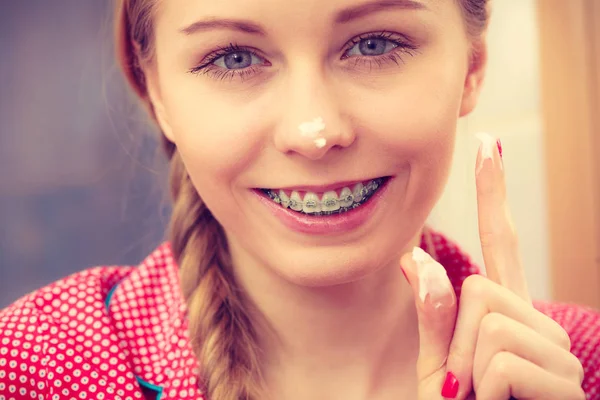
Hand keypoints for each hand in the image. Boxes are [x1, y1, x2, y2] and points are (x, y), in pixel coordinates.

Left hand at [400, 133, 584, 399]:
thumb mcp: (438, 372)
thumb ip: (433, 321)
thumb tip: (415, 258)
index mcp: (507, 319)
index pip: (502, 244)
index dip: (494, 191)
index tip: (488, 141)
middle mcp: (539, 326)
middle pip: (482, 289)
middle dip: (460, 342)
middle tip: (470, 388)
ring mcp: (556, 353)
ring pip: (489, 320)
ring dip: (471, 370)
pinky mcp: (563, 381)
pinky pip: (500, 357)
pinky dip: (486, 389)